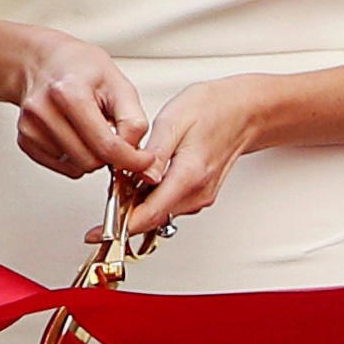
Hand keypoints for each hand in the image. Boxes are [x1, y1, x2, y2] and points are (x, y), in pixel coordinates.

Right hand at [6, 31, 157, 188]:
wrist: (44, 63)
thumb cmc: (81, 69)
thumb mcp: (119, 84)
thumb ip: (133, 121)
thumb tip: (137, 156)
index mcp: (69, 93)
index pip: (106, 145)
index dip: (131, 160)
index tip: (143, 160)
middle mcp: (43, 111)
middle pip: (90, 161)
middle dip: (109, 156)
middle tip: (113, 136)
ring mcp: (30, 127)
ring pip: (76, 167)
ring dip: (91, 157)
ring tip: (91, 131)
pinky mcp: (24, 139)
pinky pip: (61, 167)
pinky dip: (74, 159)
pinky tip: (75, 137)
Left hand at [106, 76, 265, 238]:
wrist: (243, 111)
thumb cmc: (211, 110)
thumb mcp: (174, 121)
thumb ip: (155, 153)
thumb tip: (141, 177)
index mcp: (189, 175)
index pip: (150, 214)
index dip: (121, 227)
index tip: (99, 234)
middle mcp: (197, 192)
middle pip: (152, 218)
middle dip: (123, 215)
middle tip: (103, 201)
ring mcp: (200, 196)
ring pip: (159, 213)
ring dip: (136, 206)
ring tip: (122, 182)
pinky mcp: (199, 194)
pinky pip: (168, 204)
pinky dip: (150, 199)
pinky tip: (140, 181)